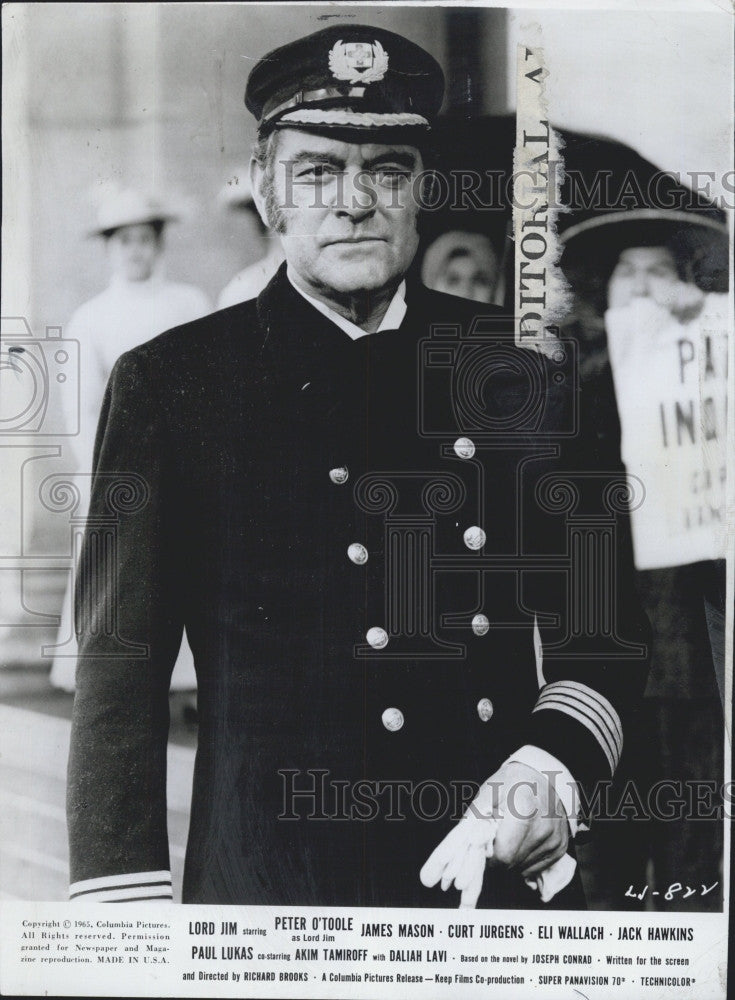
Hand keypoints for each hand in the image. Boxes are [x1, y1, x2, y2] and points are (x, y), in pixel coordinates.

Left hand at [420, 762, 568, 907]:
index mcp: (523, 810)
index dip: (488, 854)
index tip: (484, 844)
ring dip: (512, 859)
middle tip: (496, 839)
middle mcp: (543, 828)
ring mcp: (554, 839)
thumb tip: (454, 851)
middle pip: (512, 864)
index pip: (502, 855)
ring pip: (523, 868)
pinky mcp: (561, 847)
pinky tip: (524, 840)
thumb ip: (472, 820)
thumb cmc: (511, 782)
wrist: (544, 775)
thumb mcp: (488, 793)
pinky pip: (536, 867)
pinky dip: (526, 859)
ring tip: (512, 836)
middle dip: (499, 858)